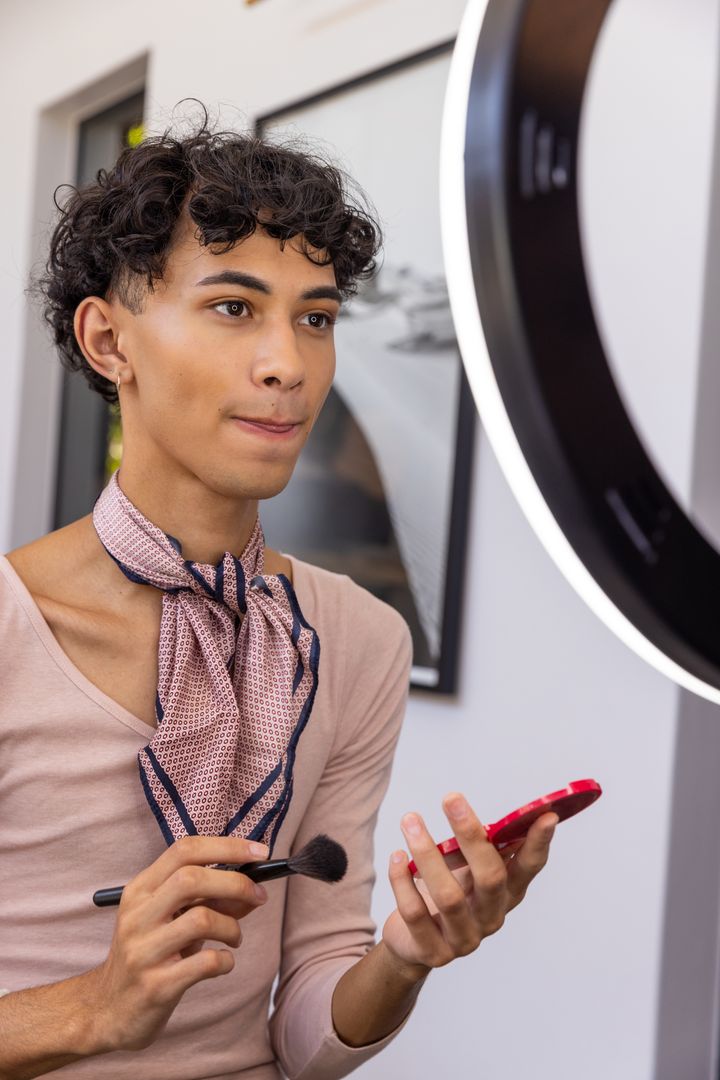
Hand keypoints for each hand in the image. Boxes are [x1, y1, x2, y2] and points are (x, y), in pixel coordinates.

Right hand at [84, 836, 270, 1053]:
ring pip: (201, 919)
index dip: (227, 847)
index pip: (184, 850)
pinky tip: (223, 963)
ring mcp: (143, 951)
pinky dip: (226, 960)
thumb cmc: (149, 955)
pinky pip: (205, 963)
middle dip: (236, 883)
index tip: (259, 853)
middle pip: (192, 878)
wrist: (107, 1010)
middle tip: (259, 896)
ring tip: (234, 938)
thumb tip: (254, 887)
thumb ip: (210, 900)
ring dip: (232, 927)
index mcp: (140, 889)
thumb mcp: (172, 920)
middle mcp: (137, 915)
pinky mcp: (155, 986)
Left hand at [381, 793, 556, 976]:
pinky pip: (415, 913)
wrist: (413, 942)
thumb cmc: (448, 893)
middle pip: (489, 877)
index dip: (538, 844)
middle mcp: (491, 917)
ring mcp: (464, 939)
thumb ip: (479, 848)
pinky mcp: (433, 952)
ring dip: (427, 853)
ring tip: (410, 819)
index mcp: (507, 893)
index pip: (528, 867)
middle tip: (450, 797)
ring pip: (448, 896)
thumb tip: (485, 808)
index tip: (546, 815)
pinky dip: (402, 880)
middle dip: (470, 834)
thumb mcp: (468, 870)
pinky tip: (396, 857)